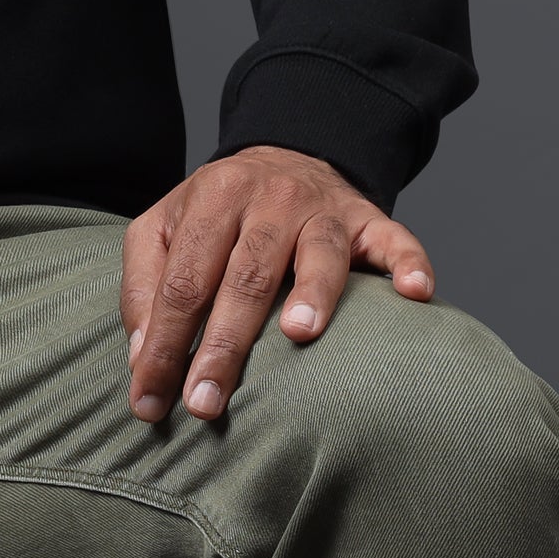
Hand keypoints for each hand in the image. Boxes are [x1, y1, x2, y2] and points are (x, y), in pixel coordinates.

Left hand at [121, 145, 435, 421]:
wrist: (285, 155)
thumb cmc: (215, 214)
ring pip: (319, 254)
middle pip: (245, 277)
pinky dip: (408, 263)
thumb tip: (143, 357)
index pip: (183, 284)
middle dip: (224, 345)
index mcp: (212, 201)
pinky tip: (416, 293)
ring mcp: (322, 209)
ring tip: (300, 335)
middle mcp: (269, 201)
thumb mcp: (162, 230)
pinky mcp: (367, 219)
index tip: (151, 403)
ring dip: (313, 293)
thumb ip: (144, 287)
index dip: (164, 346)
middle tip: (207, 402)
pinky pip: (393, 239)